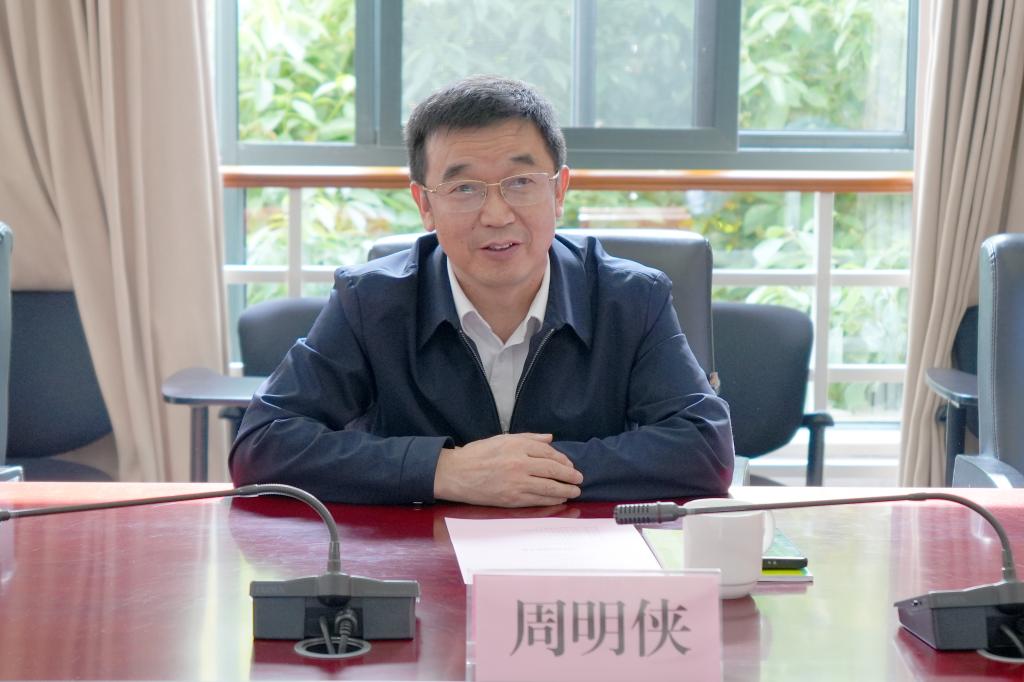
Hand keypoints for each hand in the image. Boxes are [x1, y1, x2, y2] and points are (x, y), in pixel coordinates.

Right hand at [433, 433, 583, 506]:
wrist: (456, 474)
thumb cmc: (477, 454)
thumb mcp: (502, 438)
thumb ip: (528, 438)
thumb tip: (550, 438)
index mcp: (517, 445)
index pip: (548, 452)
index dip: (562, 459)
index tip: (569, 465)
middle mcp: (519, 463)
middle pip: (552, 469)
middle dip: (569, 475)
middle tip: (578, 479)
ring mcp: (516, 482)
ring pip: (548, 486)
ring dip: (565, 490)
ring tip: (574, 491)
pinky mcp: (511, 498)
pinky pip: (537, 500)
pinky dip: (551, 500)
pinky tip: (559, 499)